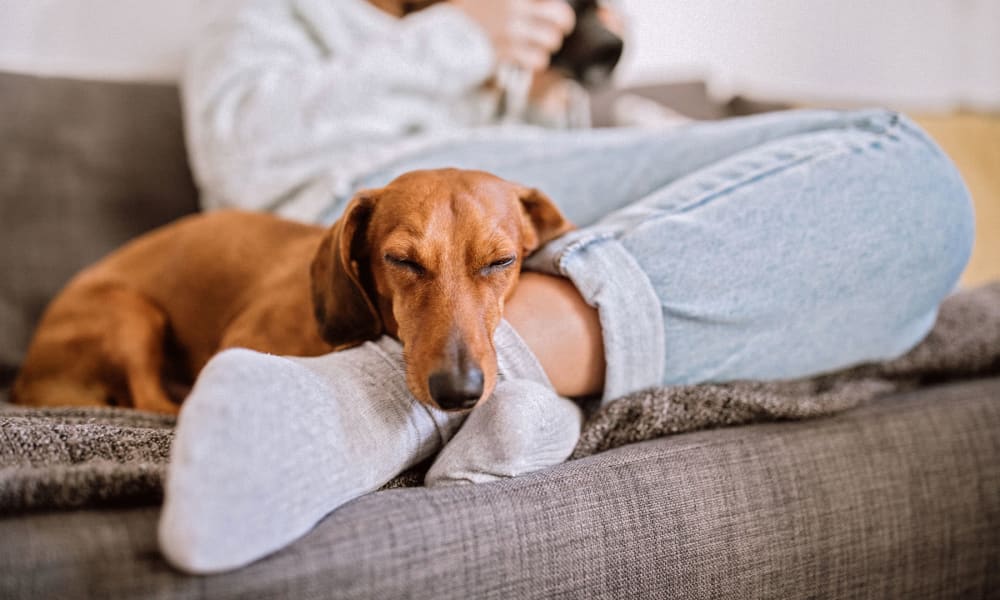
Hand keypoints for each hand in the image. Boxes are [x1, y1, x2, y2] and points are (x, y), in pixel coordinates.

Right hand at [452, 0, 575, 71]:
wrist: (444, 36)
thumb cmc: (467, 14)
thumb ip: (515, 2)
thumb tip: (534, 6)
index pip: (551, 2)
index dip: (556, 7)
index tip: (551, 8)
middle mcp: (515, 7)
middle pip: (561, 16)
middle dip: (564, 23)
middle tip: (561, 26)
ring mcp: (512, 31)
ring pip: (551, 40)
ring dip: (548, 44)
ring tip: (539, 44)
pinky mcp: (508, 52)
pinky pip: (538, 59)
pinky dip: (536, 59)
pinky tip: (528, 56)